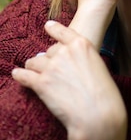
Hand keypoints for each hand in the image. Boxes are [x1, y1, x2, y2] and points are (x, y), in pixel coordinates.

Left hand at [12, 21, 126, 139]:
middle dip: (49, 58)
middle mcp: (64, 52)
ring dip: (34, 66)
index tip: (48, 26)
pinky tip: (17, 74)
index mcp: (81, 44)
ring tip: (32, 70)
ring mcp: (51, 67)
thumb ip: (82, 58)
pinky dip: (20, 75)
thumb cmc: (103, 92)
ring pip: (35, 61)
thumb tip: (68, 64)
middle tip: (52, 69)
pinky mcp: (41, 83)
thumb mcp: (97, 65)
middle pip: (49, 50)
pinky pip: (25, 75)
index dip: (53, 28)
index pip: (62, 32)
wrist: (97, 113)